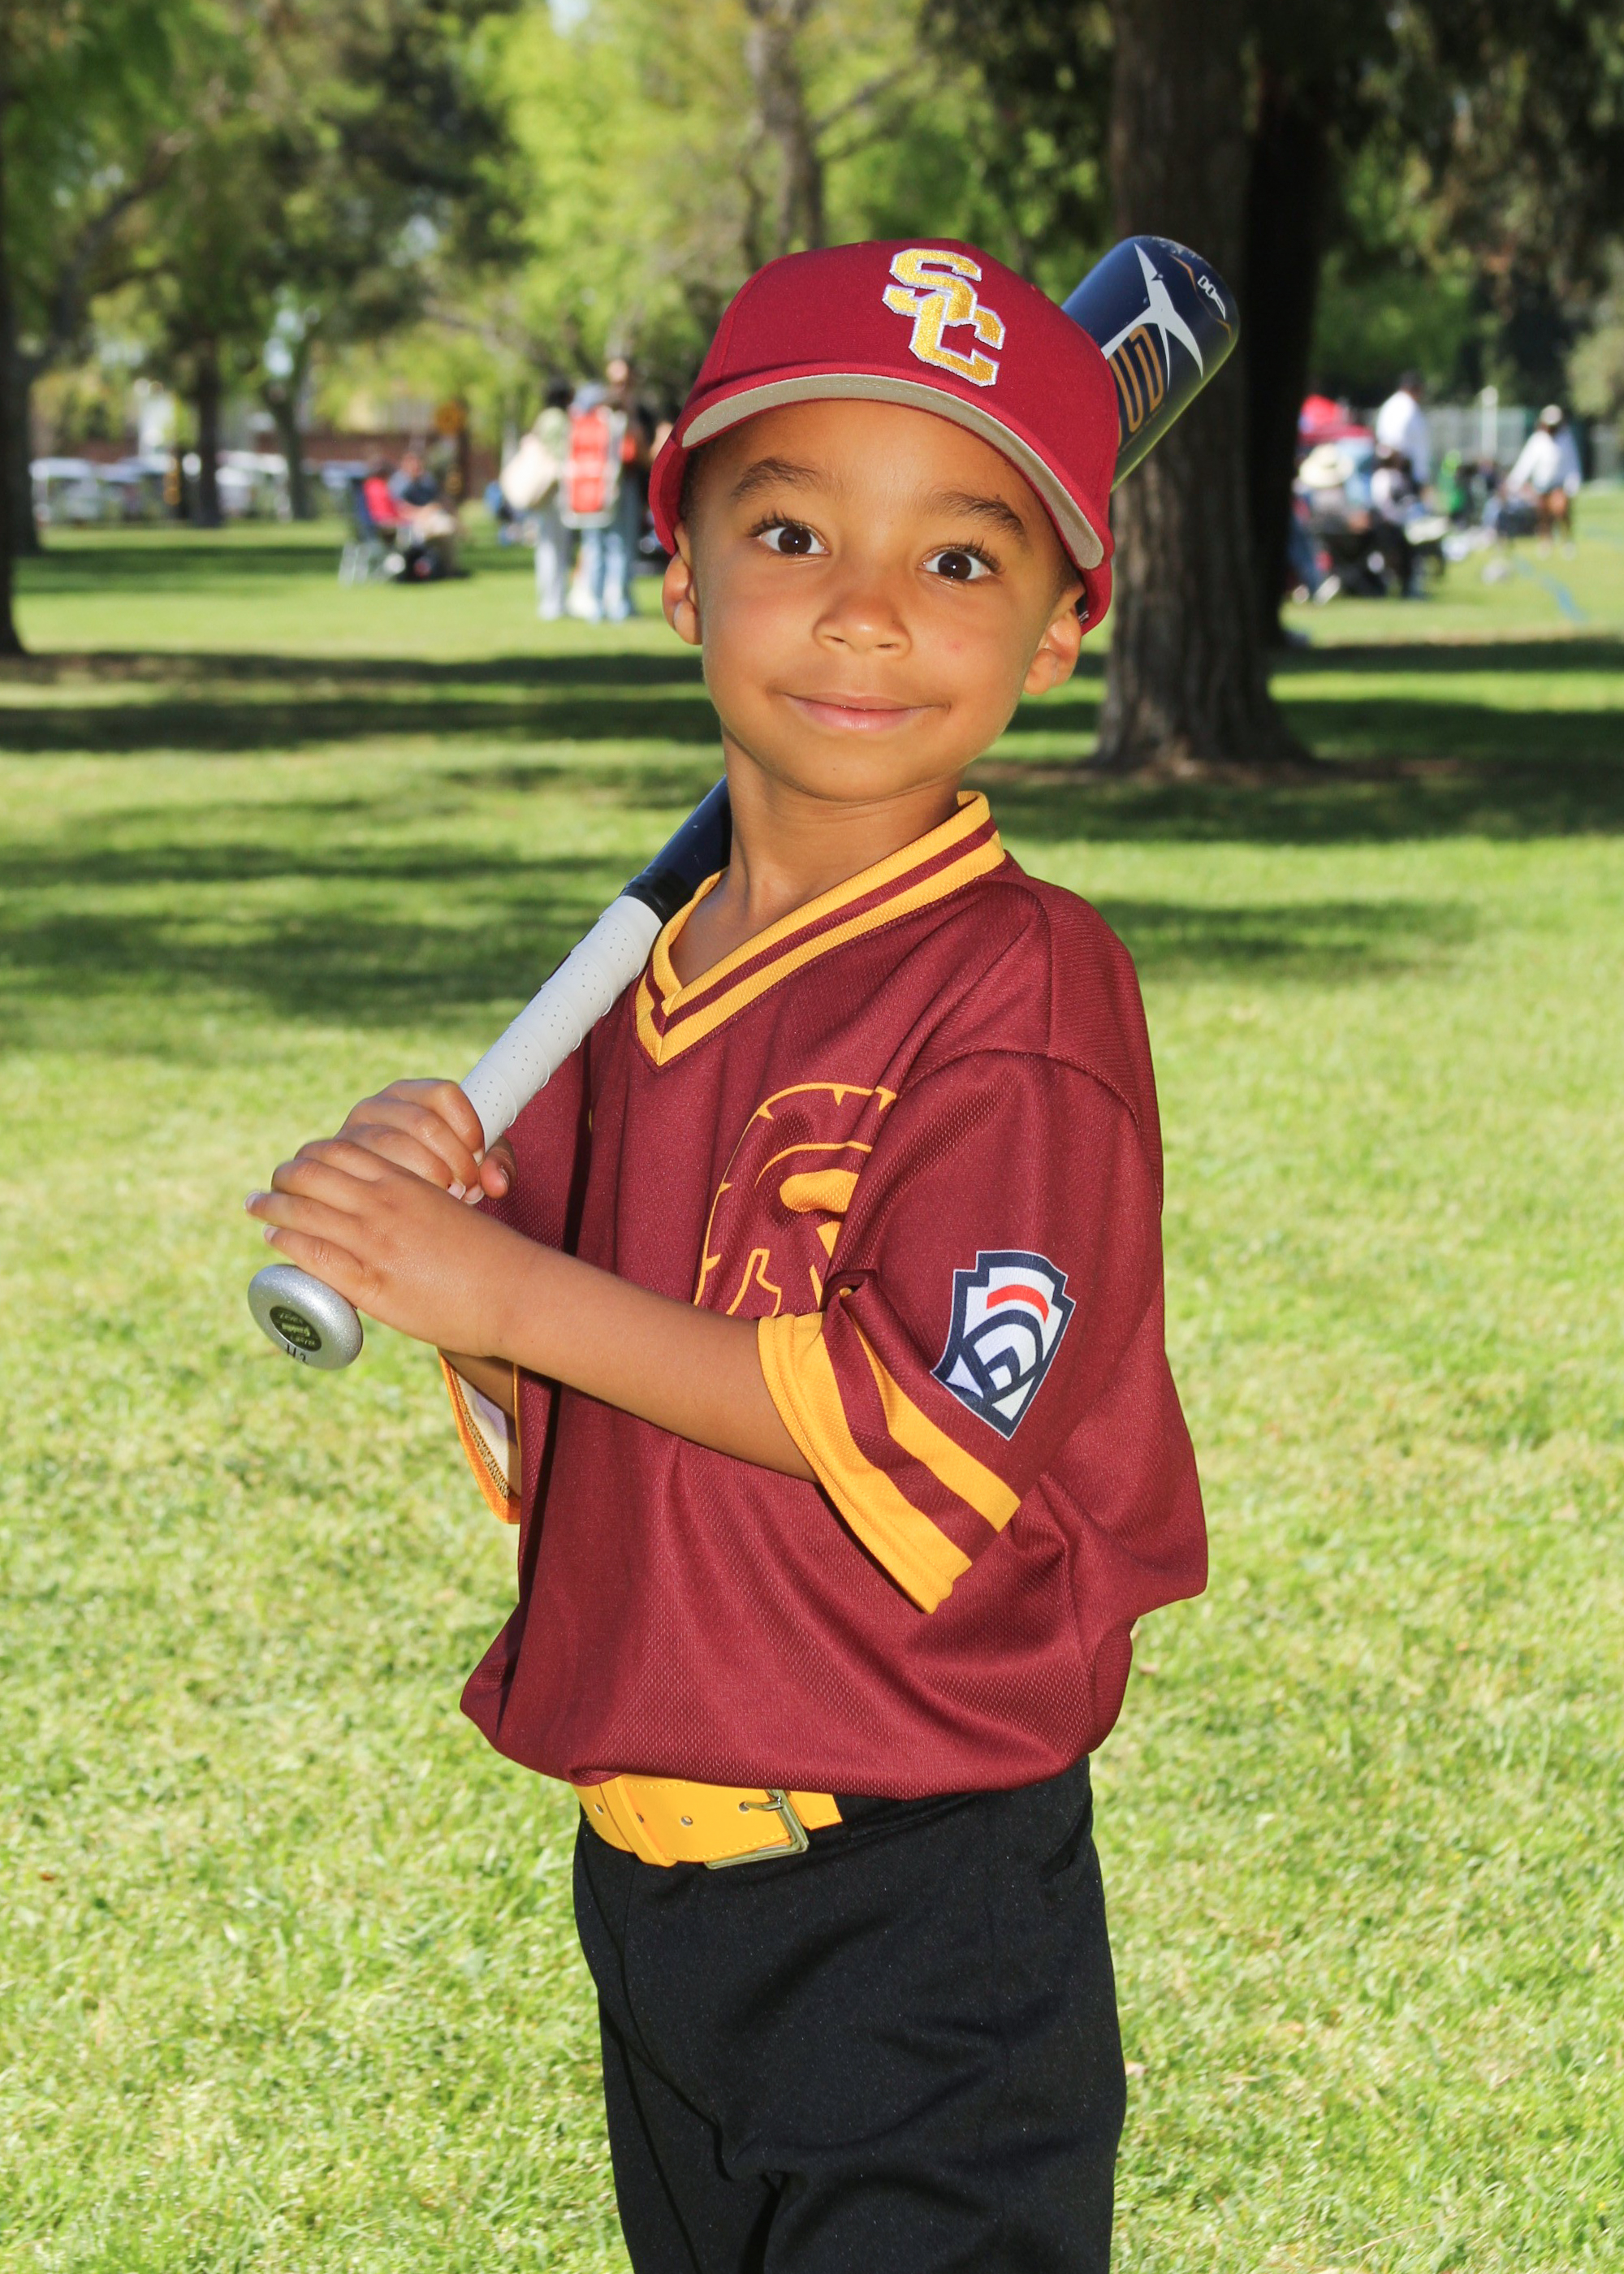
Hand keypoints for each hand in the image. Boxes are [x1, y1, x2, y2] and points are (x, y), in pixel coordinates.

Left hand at [245, 1140, 528, 1353]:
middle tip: (269, 1187)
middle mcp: (385, 1205)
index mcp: (407, 1183)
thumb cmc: (491, 1255)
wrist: (515, 1291)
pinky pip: (315, 1254)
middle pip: (312, 1174)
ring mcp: (375, 1243)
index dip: (310, 1156)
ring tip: (257, 1207)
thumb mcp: (453, 1212)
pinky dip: (288, 1240)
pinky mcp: (371, 1283)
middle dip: (283, 1177)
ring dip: (272, 1205)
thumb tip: (406, 1211)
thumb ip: (424, 1205)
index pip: (341, 1152)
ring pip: (303, 1210)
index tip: (298, 1166)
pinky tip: (274, 1236)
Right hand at [323, 1078, 514, 1201]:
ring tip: (449, 1197)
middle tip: (467, 1186)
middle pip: (423, 1123)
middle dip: (453, 1159)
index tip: (479, 1155)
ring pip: (394, 1146)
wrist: (386, 1201)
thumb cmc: (439, 1172)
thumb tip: (497, 1184)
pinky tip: (417, 1205)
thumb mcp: (471, 1161)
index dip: (469, 1125)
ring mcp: (351, 1133)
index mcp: (411, 1093)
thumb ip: (495, 1164)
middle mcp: (376, 1106)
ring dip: (429, 1176)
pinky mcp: (335, 1163)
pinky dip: (399, 1190)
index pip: (444, 1094)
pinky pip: (368, 1171)